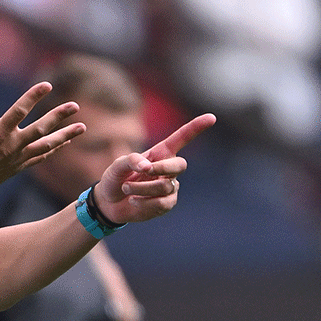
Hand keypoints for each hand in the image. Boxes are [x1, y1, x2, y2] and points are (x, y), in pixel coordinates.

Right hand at [0, 77, 84, 205]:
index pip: (18, 111)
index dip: (33, 97)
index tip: (47, 85)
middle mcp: (10, 146)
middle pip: (40, 128)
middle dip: (59, 116)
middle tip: (75, 106)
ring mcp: (16, 159)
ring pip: (46, 145)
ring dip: (65, 136)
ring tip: (82, 128)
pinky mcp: (17, 169)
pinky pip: (40, 158)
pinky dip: (53, 150)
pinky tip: (64, 143)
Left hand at [93, 113, 215, 224]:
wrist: (109, 203)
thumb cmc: (115, 178)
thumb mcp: (117, 165)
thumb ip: (131, 160)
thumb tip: (147, 167)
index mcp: (159, 153)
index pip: (181, 138)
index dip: (196, 127)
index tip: (211, 117)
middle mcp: (168, 169)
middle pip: (180, 165)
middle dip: (162, 167)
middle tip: (144, 171)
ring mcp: (169, 187)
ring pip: (165, 187)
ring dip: (142, 188)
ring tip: (126, 188)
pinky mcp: (166, 203)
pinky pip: (162, 203)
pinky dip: (144, 202)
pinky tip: (133, 201)